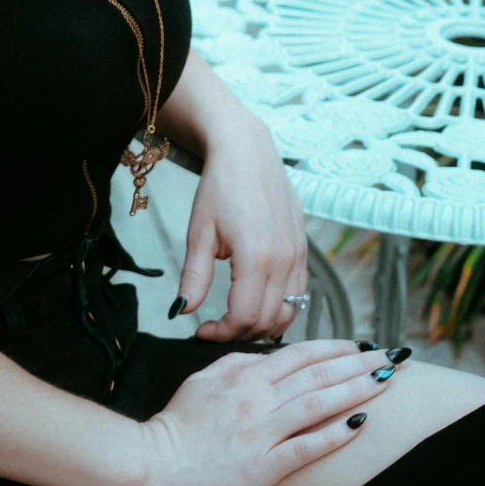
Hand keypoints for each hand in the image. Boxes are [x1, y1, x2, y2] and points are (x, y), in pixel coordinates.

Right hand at [137, 340, 396, 485]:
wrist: (152, 464)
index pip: (300, 354)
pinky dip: (336, 434)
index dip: (335, 348)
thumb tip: (265, 356)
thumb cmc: (176, 425)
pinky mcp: (265, 465)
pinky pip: (307, 447)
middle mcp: (259, 398)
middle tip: (391, 357)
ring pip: (320, 404)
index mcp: (244, 374)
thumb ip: (236, 364)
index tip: (361, 346)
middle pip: (319, 375)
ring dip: (358, 390)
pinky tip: (361, 425)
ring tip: (386, 381)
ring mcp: (263, 432)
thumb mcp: (202, 380)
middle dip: (360, 365)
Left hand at [176, 117, 308, 340]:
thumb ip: (193, 277)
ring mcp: (298, 255)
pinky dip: (281, 309)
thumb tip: (181, 311)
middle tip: (215, 328)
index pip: (244, 317)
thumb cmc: (220, 187)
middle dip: (239, 334)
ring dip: (263, 326)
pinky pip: (299, 294)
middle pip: (268, 321)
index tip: (201, 330)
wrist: (248, 151)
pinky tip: (258, 304)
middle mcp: (284, 260)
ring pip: (289, 312)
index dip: (221, 333)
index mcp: (256, 257)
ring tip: (235, 320)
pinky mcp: (303, 250)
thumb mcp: (199, 233)